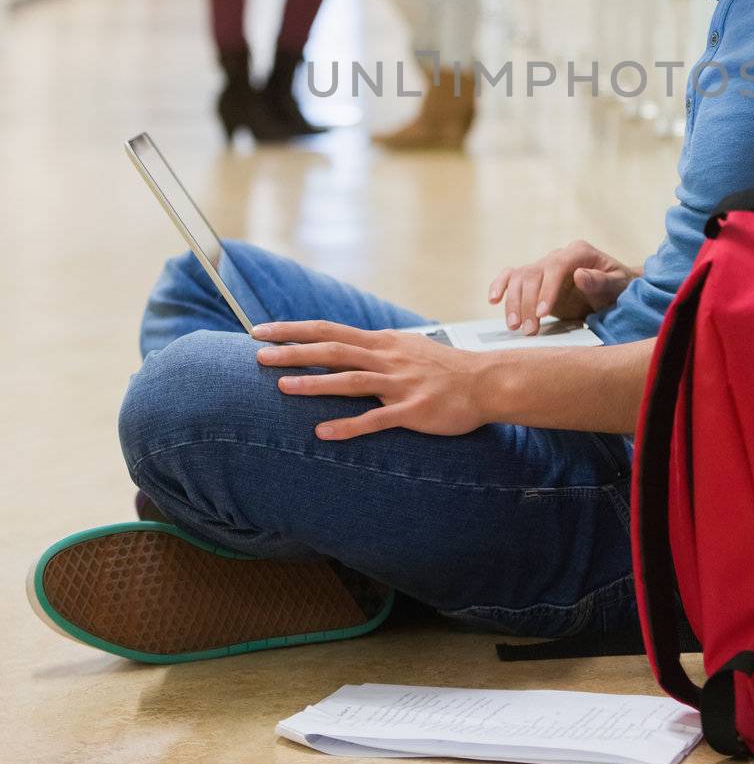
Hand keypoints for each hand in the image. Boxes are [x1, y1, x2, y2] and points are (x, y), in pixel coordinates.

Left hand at [253, 322, 491, 440]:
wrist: (486, 382)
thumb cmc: (444, 368)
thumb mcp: (406, 347)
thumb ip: (374, 347)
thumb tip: (344, 344)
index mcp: (381, 342)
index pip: (329, 330)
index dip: (294, 330)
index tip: (261, 331)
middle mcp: (386, 358)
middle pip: (333, 350)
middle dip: (293, 352)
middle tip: (258, 354)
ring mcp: (399, 384)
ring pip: (350, 380)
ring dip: (315, 384)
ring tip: (281, 388)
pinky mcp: (413, 410)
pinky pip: (376, 419)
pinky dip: (348, 426)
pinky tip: (323, 432)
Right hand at [488, 241, 634, 335]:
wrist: (612, 291)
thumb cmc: (617, 288)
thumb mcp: (617, 286)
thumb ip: (600, 281)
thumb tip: (579, 275)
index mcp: (578, 252)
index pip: (557, 266)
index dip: (547, 289)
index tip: (542, 313)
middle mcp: (557, 255)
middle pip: (534, 273)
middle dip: (528, 303)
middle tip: (529, 330)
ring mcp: (544, 266)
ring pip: (519, 277)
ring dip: (514, 302)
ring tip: (515, 327)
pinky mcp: (534, 279)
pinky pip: (511, 276)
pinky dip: (500, 285)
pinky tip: (493, 300)